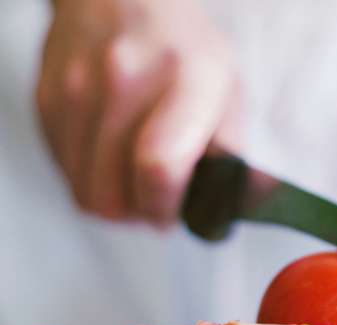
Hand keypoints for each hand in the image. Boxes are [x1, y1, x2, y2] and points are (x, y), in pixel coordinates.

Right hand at [36, 0, 240, 223]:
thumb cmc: (186, 49)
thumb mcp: (228, 88)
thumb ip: (233, 150)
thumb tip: (241, 204)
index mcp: (186, 78)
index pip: (159, 167)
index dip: (166, 208)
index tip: (176, 213)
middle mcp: (124, 81)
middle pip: (114, 194)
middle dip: (141, 213)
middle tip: (158, 201)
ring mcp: (77, 89)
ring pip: (85, 193)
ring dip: (115, 202)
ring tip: (137, 183)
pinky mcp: (47, 99)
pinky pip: (64, 171)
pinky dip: (91, 179)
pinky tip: (113, 159)